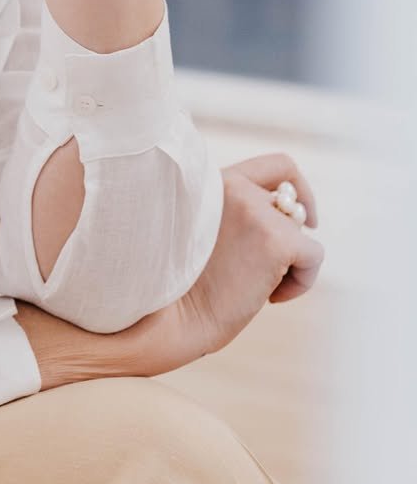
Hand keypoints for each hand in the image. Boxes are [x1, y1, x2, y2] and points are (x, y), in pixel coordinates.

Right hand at [169, 155, 323, 362]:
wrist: (168, 317)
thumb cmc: (179, 287)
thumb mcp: (200, 231)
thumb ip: (236, 214)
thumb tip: (292, 221)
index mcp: (212, 182)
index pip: (277, 166)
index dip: (299, 188)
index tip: (304, 217)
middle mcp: (235, 186)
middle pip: (293, 206)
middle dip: (287, 241)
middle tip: (263, 274)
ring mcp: (257, 210)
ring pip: (302, 236)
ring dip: (288, 267)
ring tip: (254, 288)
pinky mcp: (276, 239)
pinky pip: (313, 257)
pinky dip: (301, 283)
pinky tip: (267, 298)